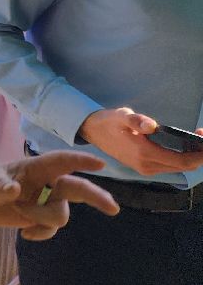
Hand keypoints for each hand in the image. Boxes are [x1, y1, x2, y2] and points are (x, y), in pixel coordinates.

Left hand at [0, 150, 120, 240]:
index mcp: (35, 167)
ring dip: (41, 218)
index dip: (80, 161)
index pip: (61, 161)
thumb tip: (13, 190)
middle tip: (113, 209)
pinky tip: (25, 234)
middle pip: (78, 188)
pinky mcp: (44, 216)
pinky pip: (53, 228)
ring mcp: (48, 200)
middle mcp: (47, 183)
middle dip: (95, 197)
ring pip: (61, 214)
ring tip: (18, 210)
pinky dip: (41, 233)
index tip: (100, 164)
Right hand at [79, 107, 202, 176]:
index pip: (182, 161)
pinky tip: (182, 146)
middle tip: (201, 134)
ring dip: (190, 156)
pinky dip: (181, 158)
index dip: (200, 154)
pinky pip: (170, 166)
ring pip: (178, 168)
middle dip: (198, 154)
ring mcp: (146, 169)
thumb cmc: (108, 122)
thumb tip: (151, 126)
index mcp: (144, 154)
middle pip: (184, 167)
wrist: (92, 131)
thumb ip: (136, 120)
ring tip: (195, 139)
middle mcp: (147, 166)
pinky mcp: (144, 167)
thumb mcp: (120, 116)